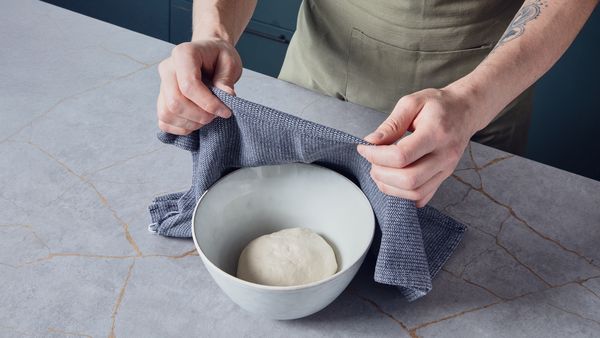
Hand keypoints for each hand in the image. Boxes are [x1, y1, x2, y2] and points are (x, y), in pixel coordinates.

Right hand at [157, 38, 242, 134]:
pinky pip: (164, 121)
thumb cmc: (219, 57)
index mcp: (183, 54)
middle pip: (175, 102)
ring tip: (208, 117)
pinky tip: (196, 122)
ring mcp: (161, 85)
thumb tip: (226, 98)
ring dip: (191, 123)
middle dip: (199, 116)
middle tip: (216, 116)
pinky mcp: (161, 100)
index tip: (226, 111)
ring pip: (167, 113)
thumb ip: (226, 80)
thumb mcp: (230, 62)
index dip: (208, 103)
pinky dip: (181, 128)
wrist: (209, 55)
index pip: (188, 85)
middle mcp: (167, 69)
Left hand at [357, 86, 481, 206]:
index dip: (376, 156)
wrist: (465, 110)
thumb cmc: (438, 104)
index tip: (364, 148)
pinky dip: (403, 194)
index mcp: (436, 133)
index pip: (402, 156)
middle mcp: (445, 155)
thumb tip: (371, 142)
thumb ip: (391, 124)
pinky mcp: (444, 177)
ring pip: (415, 192)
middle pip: (409, 179)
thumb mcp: (412, 103)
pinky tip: (394, 180)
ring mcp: (447, 169)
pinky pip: (423, 197)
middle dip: (382, 174)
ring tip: (380, 171)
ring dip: (390, 187)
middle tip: (372, 161)